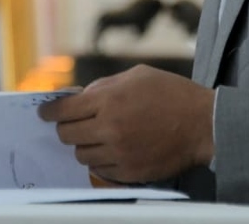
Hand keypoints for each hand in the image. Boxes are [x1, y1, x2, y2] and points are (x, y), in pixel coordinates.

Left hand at [37, 65, 214, 183]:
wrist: (203, 123)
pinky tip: (111, 150)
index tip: (45, 113)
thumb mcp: (134, 76)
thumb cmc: (170, 93)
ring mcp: (120, 153)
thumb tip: (77, 97)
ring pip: (82, 155)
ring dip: (84, 146)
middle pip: (67, 135)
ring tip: (97, 137)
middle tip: (71, 125)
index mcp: (108, 100)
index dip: (49, 112)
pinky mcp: (131, 172)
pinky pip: (101, 171)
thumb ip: (103, 87)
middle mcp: (110, 128)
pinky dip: (101, 161)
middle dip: (65, 129)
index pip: (63, 110)